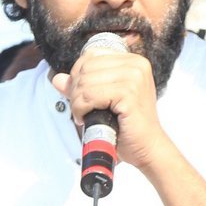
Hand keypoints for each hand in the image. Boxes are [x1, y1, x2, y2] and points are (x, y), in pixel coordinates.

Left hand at [52, 50, 169, 173]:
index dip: (78, 75)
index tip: (81, 97)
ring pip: (86, 82)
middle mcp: (135, 65)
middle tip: (80, 110)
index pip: (92, 55)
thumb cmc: (128, 128)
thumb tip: (57, 79)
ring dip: (77, 103)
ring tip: (83, 116)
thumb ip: (82, 87)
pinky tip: (86, 119)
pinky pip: (90, 95)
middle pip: (86, 67)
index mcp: (132, 62)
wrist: (147, 149)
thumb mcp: (104, 102)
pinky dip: (82, 109)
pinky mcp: (129, 93)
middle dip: (76, 91)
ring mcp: (134, 77)